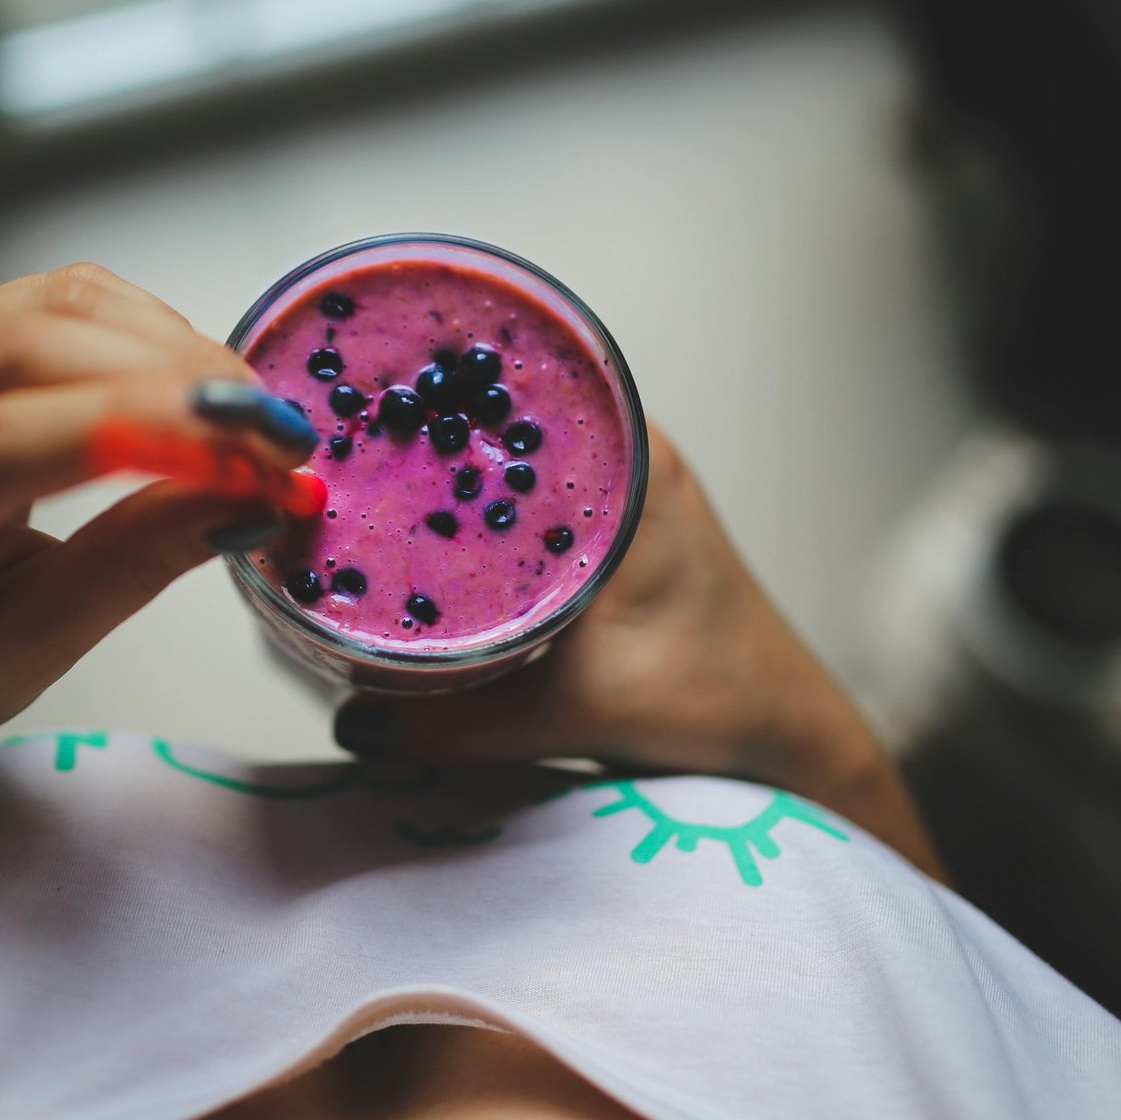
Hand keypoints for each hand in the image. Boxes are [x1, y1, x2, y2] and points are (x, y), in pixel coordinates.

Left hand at [0, 263, 316, 771]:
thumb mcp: (40, 643)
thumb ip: (141, 559)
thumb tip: (253, 495)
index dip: (137, 430)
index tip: (250, 454)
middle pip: (28, 350)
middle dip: (174, 381)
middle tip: (276, 438)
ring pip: (52, 306)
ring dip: (172, 348)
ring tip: (249, 418)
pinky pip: (54, 299)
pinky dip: (144, 331)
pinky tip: (195, 385)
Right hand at [334, 424, 940, 872]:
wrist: (782, 733)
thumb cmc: (713, 700)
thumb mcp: (575, 708)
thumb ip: (460, 724)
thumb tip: (353, 725)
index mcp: (630, 457)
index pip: (514, 385)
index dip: (432, 387)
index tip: (359, 399)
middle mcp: (626, 448)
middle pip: (499, 415)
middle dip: (420, 431)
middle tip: (338, 453)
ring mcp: (618, 481)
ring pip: (507, 455)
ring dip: (444, 471)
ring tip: (360, 485)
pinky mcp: (608, 522)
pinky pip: (522, 494)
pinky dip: (474, 511)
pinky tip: (419, 538)